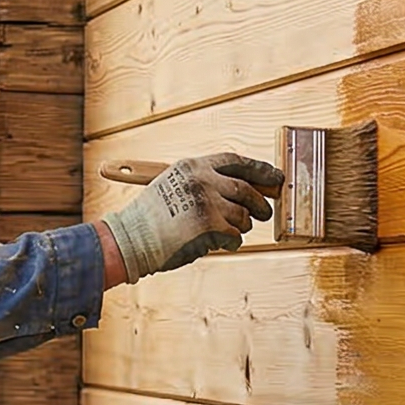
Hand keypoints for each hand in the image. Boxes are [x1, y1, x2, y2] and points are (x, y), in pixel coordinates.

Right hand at [97, 153, 283, 279]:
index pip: (234, 160)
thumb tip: (243, 190)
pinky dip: (232, 242)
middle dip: (259, 202)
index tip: (273, 176)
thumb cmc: (150, 220)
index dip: (258, 168)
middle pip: (245, 188)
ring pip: (243, 215)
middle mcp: (201, 179)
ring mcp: (207, 201)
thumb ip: (204, 184)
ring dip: (240, 226)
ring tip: (226, 232)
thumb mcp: (173, 187)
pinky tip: (220, 243)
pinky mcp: (211, 225)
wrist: (131, 239)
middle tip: (265, 212)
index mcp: (192, 166)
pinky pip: (235, 235)